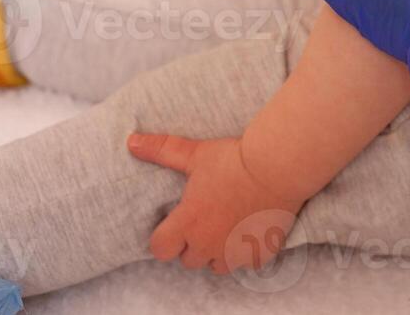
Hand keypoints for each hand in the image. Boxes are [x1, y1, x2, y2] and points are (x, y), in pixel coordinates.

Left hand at [127, 133, 304, 274]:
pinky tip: (251, 230)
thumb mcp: (195, 154)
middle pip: (189, 259)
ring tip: (228, 228)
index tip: (176, 224)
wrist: (279, 165)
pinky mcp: (260, 252)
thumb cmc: (235, 159)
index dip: (165, 238)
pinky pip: (248, 263)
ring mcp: (235, 251)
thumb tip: (131, 141)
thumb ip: (162, 150)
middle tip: (208, 219)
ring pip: (217, 266)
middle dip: (194, 244)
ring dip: (219, 252)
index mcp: (188, 222)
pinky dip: (249, 251)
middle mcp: (208, 242)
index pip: (160, 249)